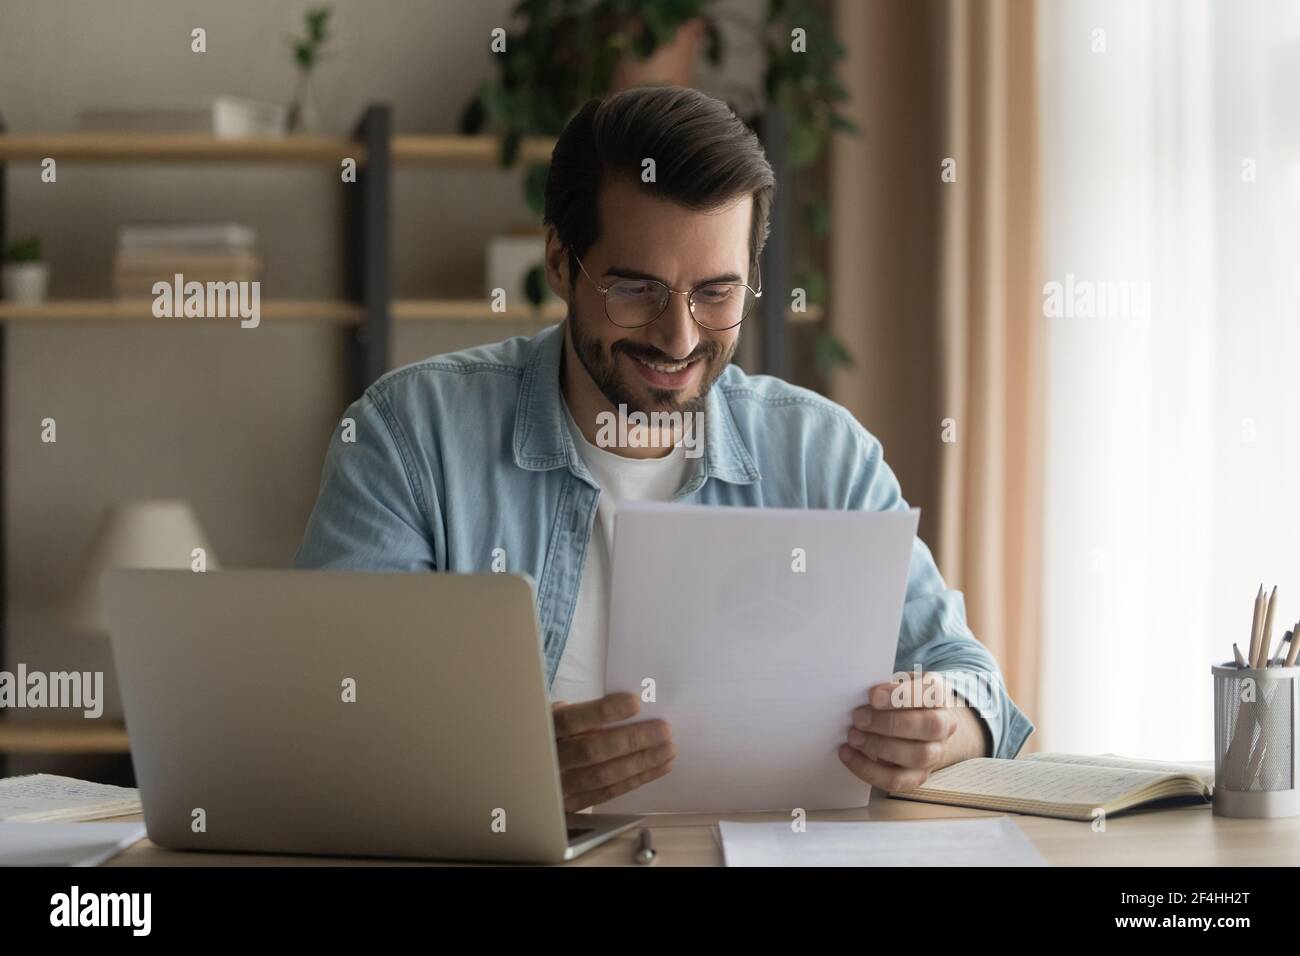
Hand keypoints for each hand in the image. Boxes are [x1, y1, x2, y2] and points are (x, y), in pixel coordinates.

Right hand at [550, 692, 676, 811]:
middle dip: (633, 740)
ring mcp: (560, 785)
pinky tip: (658, 767)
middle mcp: (550, 759)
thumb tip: (632, 707)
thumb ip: (585, 712)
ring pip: (604, 776)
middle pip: (592, 751)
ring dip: (641, 763)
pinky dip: (636, 779)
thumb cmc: (553, 733)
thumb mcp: (558, 714)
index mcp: (544, 729)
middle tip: (665, 730)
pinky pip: (608, 793)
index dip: (604, 712)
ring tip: (669, 749)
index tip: (635, 702)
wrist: (529, 768)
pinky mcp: (572, 804)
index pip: (573, 720)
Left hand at [838, 671, 989, 791]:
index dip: (902, 695)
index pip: (931, 693)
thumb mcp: (896, 684)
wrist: (919, 728)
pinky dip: (869, 770)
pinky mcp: (918, 776)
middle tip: (858, 717)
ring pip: (917, 756)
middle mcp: (944, 725)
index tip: (873, 696)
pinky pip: (897, 780)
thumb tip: (859, 694)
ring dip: (880, 747)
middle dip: (890, 723)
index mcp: (939, 695)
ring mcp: (934, 754)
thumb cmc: (900, 700)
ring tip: (853, 736)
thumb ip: (884, 687)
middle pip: (929, 727)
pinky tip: (848, 754)